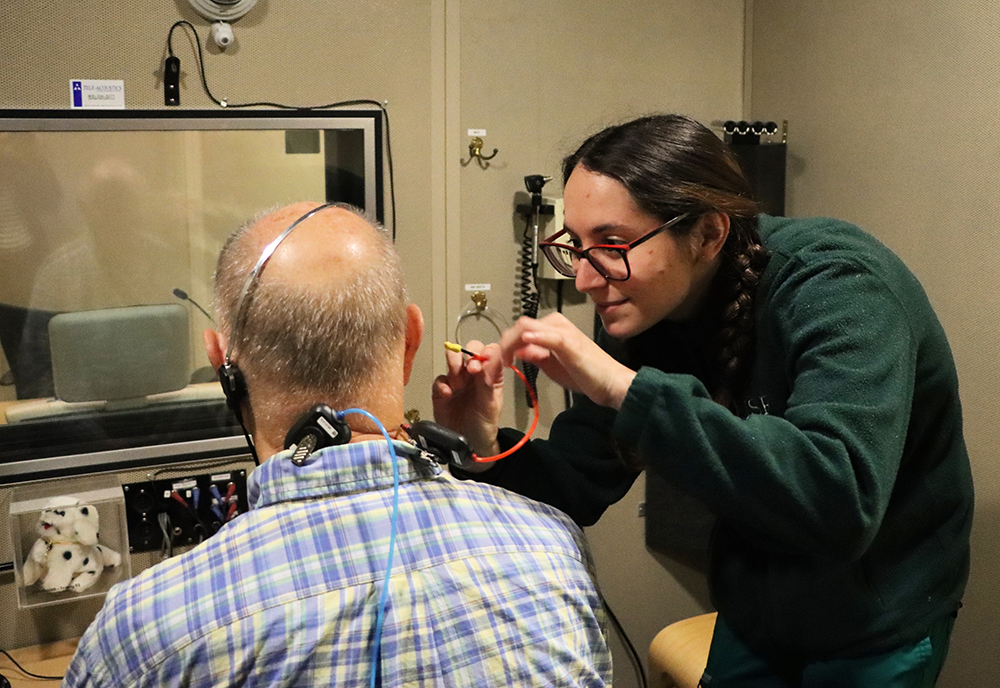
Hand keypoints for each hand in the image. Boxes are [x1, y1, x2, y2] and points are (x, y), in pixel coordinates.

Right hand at [432, 340, 504, 461]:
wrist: (469, 445)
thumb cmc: (484, 424)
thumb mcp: (491, 405)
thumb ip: (489, 382)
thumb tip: (489, 360)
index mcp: (490, 374)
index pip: (490, 351)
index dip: (487, 352)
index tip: (485, 360)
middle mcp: (474, 373)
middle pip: (470, 350)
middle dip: (469, 355)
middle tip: (471, 370)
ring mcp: (457, 380)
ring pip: (453, 358)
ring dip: (454, 364)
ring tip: (458, 381)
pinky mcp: (441, 391)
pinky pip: (439, 380)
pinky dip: (442, 385)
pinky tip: (447, 395)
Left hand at [500, 314, 636, 409]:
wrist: (611, 383)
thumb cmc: (585, 375)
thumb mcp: (552, 365)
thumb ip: (535, 355)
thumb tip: (518, 349)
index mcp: (552, 328)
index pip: (519, 330)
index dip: (502, 345)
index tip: (495, 364)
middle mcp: (556, 325)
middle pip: (519, 326)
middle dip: (501, 346)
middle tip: (493, 368)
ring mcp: (564, 332)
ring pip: (527, 327)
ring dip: (509, 345)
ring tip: (502, 363)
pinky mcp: (571, 343)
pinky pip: (551, 336)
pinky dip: (537, 337)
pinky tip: (526, 342)